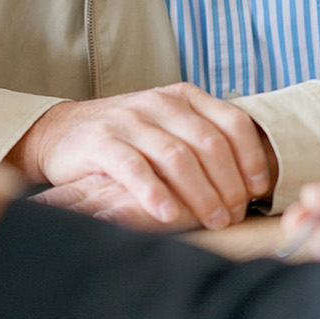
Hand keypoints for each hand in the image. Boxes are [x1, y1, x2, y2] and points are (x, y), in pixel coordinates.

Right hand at [6, 82, 271, 230]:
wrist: (61, 133)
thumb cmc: (126, 139)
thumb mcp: (167, 127)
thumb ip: (202, 141)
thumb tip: (251, 183)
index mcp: (183, 97)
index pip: (232, 121)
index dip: (251, 158)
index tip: (258, 190)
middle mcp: (159, 103)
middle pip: (209, 144)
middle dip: (229, 185)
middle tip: (234, 216)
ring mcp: (129, 120)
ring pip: (177, 157)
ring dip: (201, 194)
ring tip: (213, 221)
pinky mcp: (102, 141)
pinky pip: (135, 168)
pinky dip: (155, 193)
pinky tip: (168, 214)